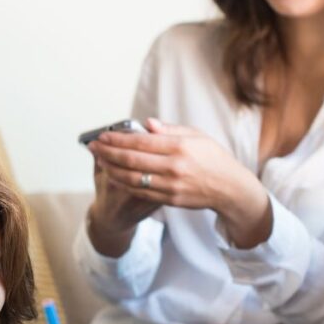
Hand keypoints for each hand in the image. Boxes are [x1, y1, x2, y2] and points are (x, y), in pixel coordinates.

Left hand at [89, 118, 271, 247]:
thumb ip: (169, 130)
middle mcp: (174, 166)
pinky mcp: (170, 199)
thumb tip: (147, 124)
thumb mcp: (197, 136)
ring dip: (111, 169)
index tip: (102, 135)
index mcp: (180, 146)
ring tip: (99, 160)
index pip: (140, 141)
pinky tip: (113, 176)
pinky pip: (140, 191)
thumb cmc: (213, 157)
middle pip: (131, 159)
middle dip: (108, 152)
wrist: (230, 188)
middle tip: (93, 147)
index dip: (117, 138)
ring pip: (131, 178)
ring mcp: (171, 185)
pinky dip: (123, 183)